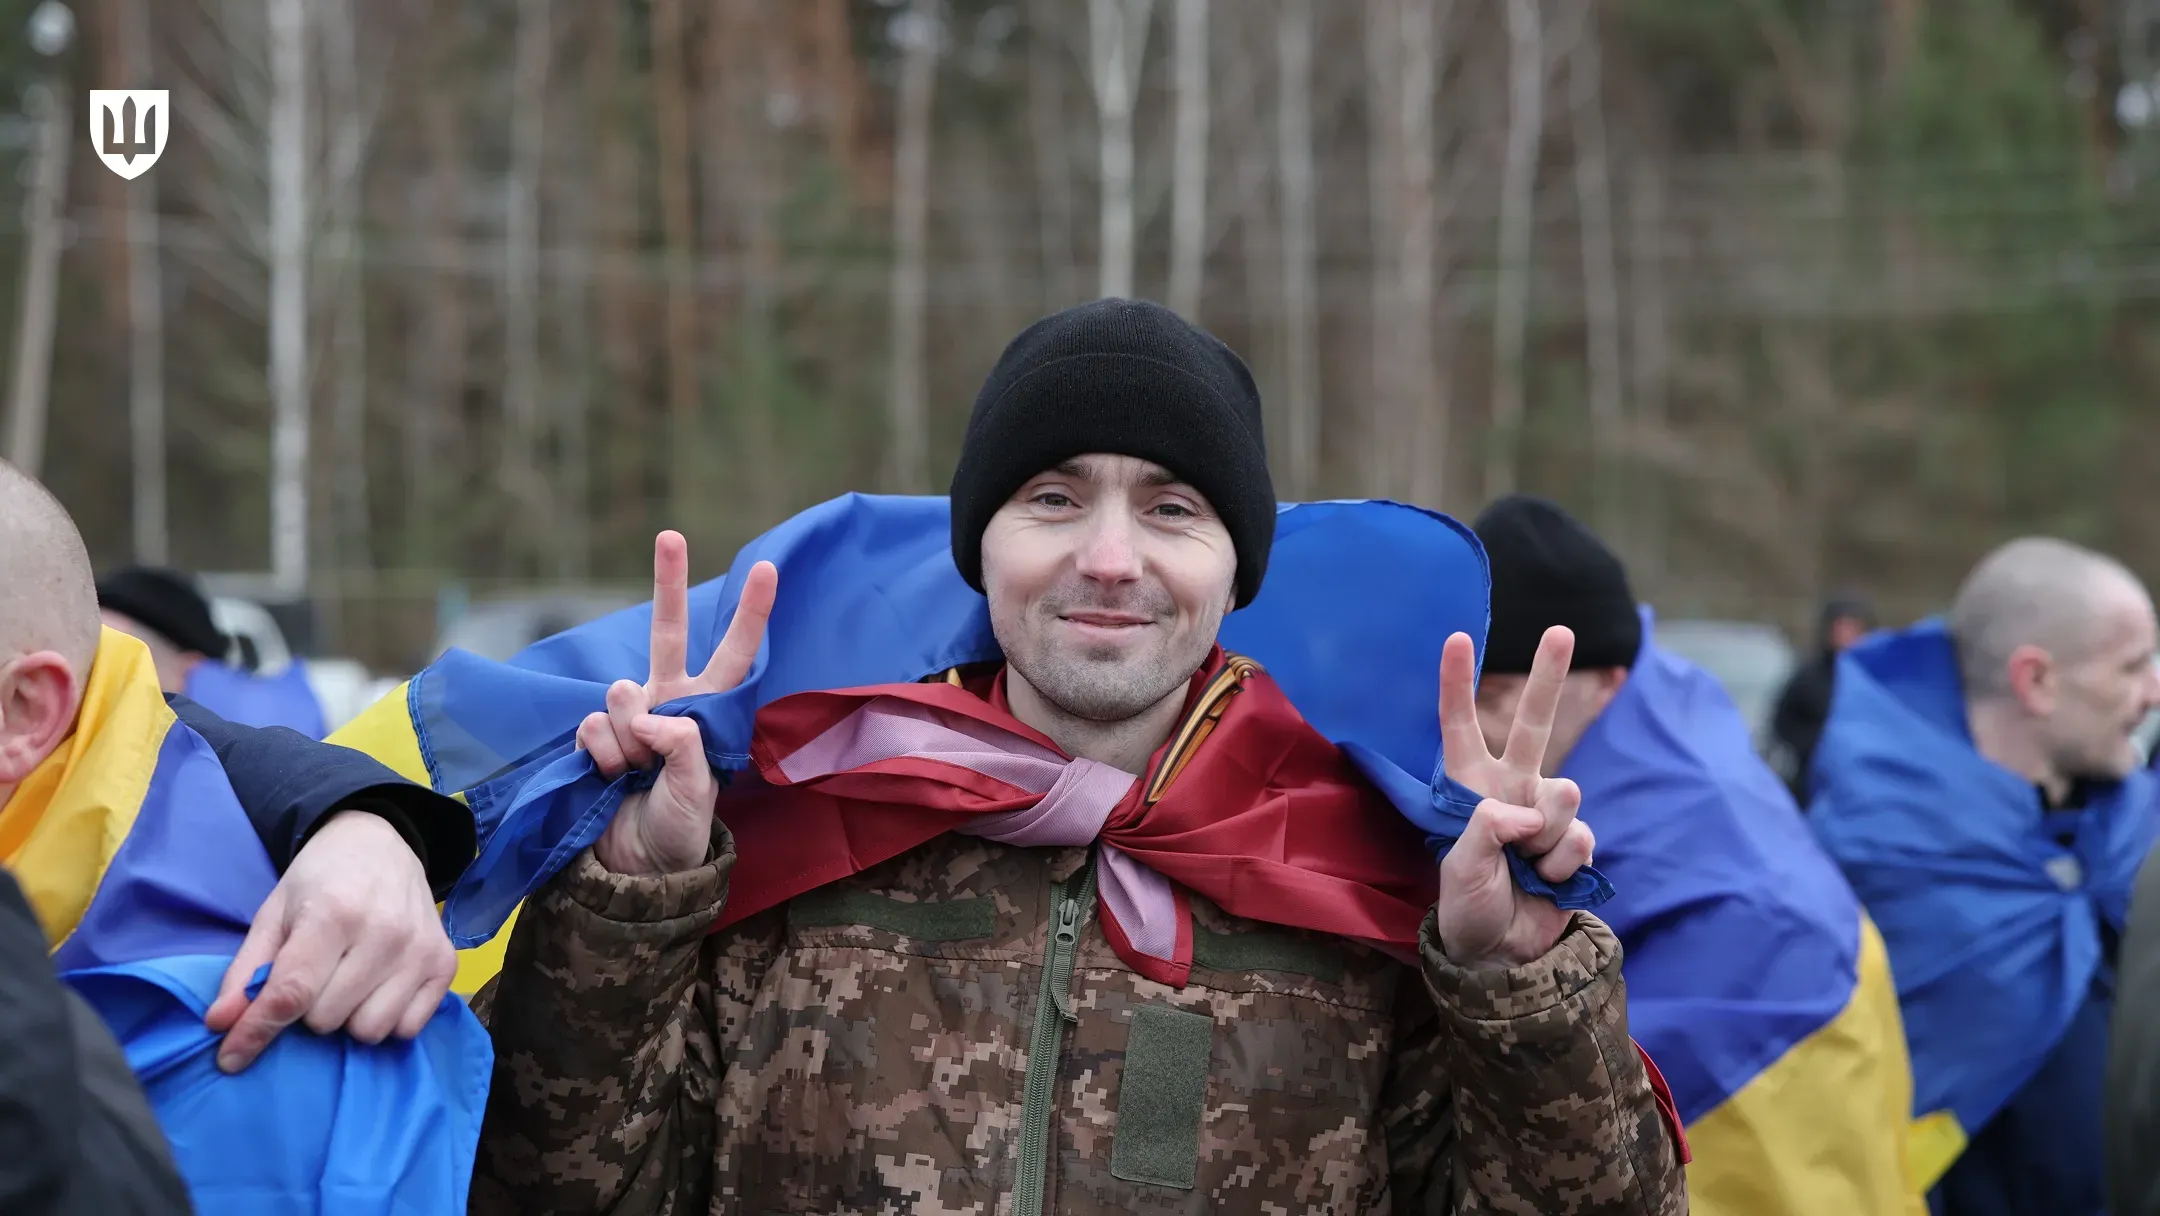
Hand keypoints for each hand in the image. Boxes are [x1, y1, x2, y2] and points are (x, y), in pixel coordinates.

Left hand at [205, 810, 455, 1071]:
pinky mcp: (445, 964)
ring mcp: (420, 950)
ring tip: (347, 984)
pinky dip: (387, 1019)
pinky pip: (407, 1030)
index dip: (257, 1031)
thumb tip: (221, 1025)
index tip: (230, 1059)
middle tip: (314, 977)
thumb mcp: (273, 914)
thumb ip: (247, 971)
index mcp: (333, 913)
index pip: (292, 992)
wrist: (381, 843)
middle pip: (326, 1019)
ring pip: (369, 1031)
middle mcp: (384, 933)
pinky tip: (379, 989)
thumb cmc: (320, 880)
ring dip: (348, 1018)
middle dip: (308, 1009)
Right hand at [584, 531, 776, 877]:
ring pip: (622, 692)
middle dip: (669, 582)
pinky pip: (594, 725)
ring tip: (635, 775)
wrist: (633, 867)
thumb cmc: (679, 831)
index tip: (767, 566)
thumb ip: (681, 746)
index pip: (734, 656)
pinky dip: (603, 755)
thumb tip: (651, 715)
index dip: (749, 613)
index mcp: (708, 714)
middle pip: (667, 633)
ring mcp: (631, 717)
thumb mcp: (697, 792)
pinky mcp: (596, 734)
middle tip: (672, 535)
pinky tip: (611, 779)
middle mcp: (670, 704)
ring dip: (628, 739)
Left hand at [1433, 626, 1594, 969]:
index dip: (1457, 684)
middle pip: (1534, 724)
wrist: (1503, 953)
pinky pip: (1580, 836)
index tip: (1456, 637)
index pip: (1460, 727)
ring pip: (1565, 793)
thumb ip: (1486, 829)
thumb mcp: (1459, 868)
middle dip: (1547, 677)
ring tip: (1526, 866)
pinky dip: (1564, 863)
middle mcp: (1509, 789)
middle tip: (1560, 629)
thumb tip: (1526, 810)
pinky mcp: (1573, 842)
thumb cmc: (1468, 907)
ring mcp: (1544, 813)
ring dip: (1548, 834)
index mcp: (1468, 788)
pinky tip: (1547, 881)